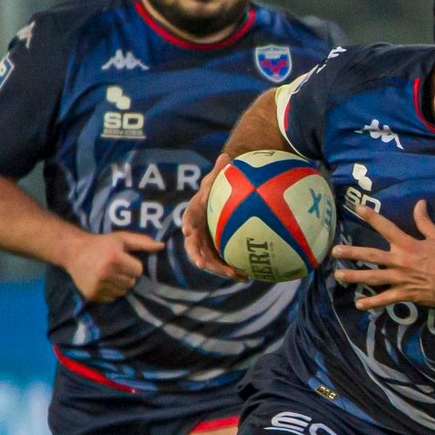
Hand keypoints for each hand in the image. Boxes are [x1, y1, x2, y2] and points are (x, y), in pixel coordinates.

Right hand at [66, 230, 164, 301]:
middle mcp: (106, 272)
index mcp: (114, 257)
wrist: (74, 252)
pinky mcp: (92, 294)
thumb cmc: (101, 244)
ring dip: (119, 284)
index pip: (138, 271)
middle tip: (115, 266)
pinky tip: (102, 281)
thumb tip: (162, 246)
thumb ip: (142, 242)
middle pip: (131, 282)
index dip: (132, 265)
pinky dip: (110, 291)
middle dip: (126, 275)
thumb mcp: (121, 239)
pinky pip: (112, 298)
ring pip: (123, 292)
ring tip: (108, 273)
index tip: (122, 259)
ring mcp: (98, 285)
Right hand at [182, 154, 245, 281]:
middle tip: (202, 264)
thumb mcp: (220, 177)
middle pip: (194, 245)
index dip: (188, 225)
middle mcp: (198, 231)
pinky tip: (246, 277)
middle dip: (197, 256)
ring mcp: (207, 244)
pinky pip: (222, 263)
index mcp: (196, 213)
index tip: (188, 231)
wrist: (224, 201)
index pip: (189, 218)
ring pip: (209, 259)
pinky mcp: (217, 253)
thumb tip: (225, 156)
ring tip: (233, 275)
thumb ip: (220, 170)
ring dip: (219, 268)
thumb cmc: (221, 187)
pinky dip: (232, 270)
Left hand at [331, 200, 434, 311]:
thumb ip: (425, 221)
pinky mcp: (405, 294)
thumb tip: (419, 203)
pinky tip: (359, 304)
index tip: (358, 209)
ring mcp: (401, 279)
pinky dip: (372, 303)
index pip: (386, 227)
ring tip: (338, 275)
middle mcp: (401, 261)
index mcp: (408, 245)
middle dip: (352, 252)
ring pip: (373, 277)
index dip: (372, 217)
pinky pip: (385, 299)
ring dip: (354, 276)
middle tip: (334, 251)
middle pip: (371, 255)